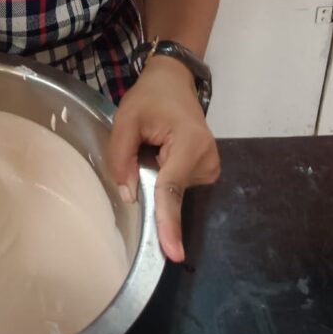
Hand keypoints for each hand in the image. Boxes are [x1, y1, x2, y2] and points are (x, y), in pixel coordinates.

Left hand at [107, 56, 219, 262]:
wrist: (174, 80)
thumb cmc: (151, 96)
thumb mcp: (126, 117)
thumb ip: (121, 155)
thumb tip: (128, 195)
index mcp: (190, 143)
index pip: (172, 188)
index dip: (168, 221)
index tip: (173, 253)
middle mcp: (208, 159)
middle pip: (170, 190)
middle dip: (149, 178)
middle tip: (146, 141)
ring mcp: (211, 167)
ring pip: (173, 190)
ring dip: (157, 173)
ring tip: (156, 142)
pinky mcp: (207, 171)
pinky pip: (178, 185)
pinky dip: (165, 174)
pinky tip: (164, 151)